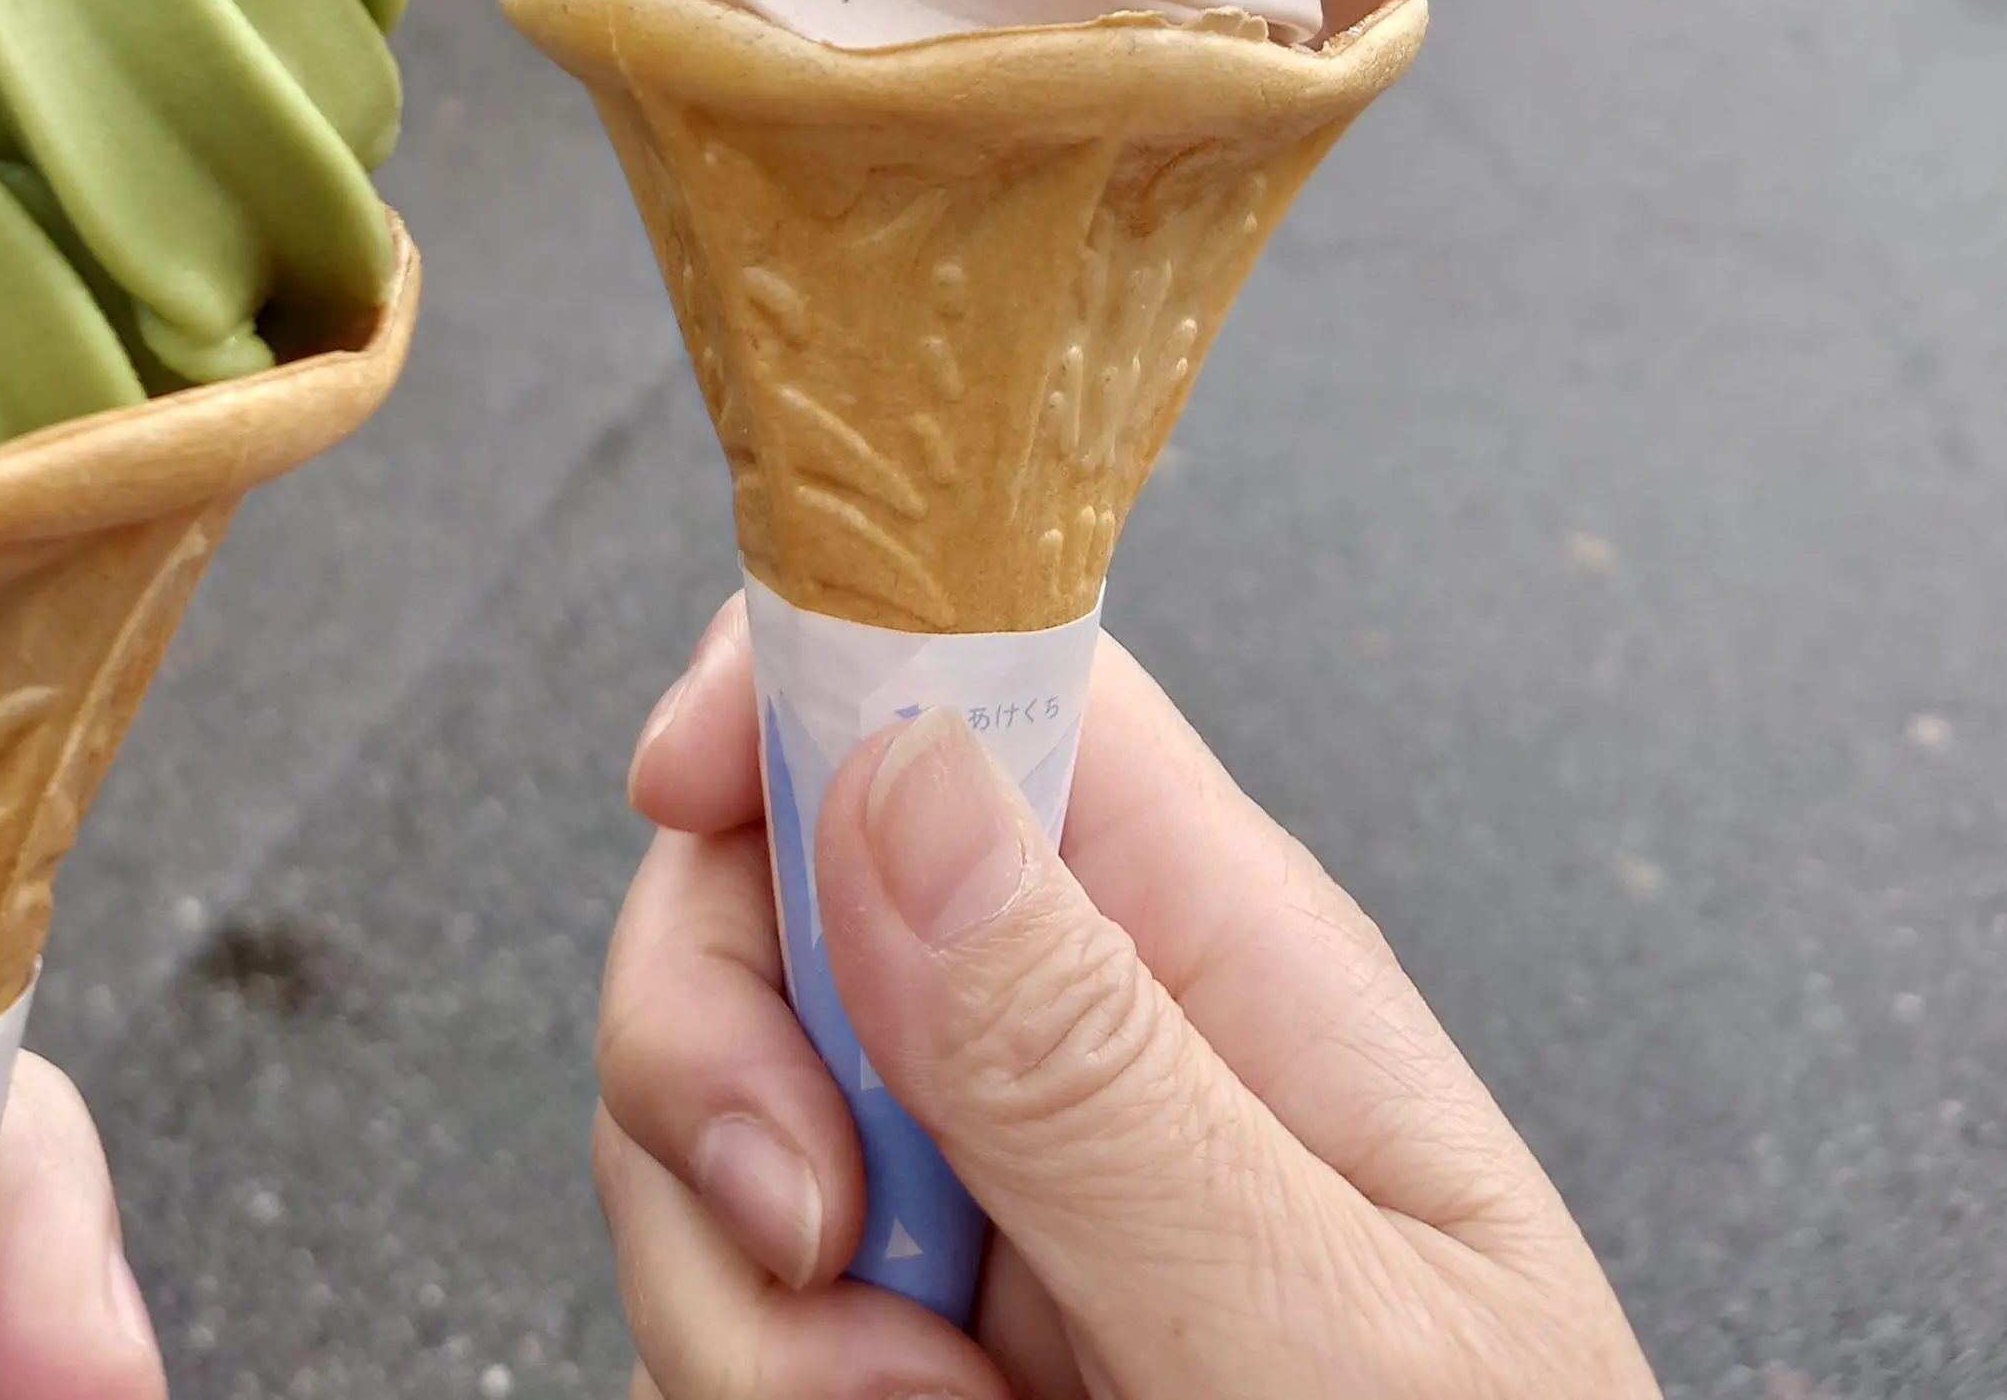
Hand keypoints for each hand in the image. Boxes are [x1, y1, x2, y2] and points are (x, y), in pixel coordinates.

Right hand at [594, 596, 1656, 1399]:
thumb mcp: (1325, 1326)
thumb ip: (1107, 1069)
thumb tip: (903, 768)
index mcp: (1222, 957)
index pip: (977, 679)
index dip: (796, 676)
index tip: (682, 790)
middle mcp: (1083, 1050)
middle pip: (772, 893)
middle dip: (719, 1056)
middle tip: (815, 1242)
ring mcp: (979, 1206)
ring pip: (712, 1118)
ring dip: (745, 1295)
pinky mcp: (905, 1346)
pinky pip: (719, 1301)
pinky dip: (741, 1387)